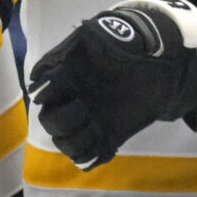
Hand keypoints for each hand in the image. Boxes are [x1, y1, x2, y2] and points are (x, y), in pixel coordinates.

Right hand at [26, 0, 196, 171]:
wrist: (154, 64)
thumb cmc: (123, 49)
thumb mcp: (98, 38)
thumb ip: (74, 48)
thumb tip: (49, 68)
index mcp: (65, 80)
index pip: (42, 92)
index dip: (49, 93)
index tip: (67, 88)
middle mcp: (71, 103)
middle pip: (50, 122)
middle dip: (64, 119)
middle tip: (84, 108)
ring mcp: (87, 122)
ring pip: (65, 143)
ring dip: (78, 140)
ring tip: (97, 128)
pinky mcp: (105, 138)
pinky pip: (87, 157)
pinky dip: (93, 156)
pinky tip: (108, 145)